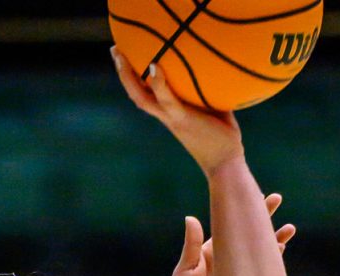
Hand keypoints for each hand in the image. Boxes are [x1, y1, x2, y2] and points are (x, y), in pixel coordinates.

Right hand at [111, 46, 243, 176]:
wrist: (224, 162)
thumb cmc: (223, 135)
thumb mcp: (214, 107)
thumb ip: (210, 90)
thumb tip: (218, 67)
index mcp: (169, 112)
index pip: (146, 94)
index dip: (134, 77)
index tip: (126, 56)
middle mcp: (165, 115)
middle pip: (136, 93)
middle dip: (123, 72)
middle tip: (114, 48)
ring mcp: (171, 117)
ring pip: (142, 97)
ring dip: (129, 76)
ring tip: (121, 54)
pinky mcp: (181, 119)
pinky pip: (166, 99)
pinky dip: (159, 83)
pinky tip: (154, 65)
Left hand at [165, 197, 296, 275]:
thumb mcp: (185, 272)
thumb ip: (192, 246)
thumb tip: (191, 218)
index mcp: (211, 252)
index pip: (229, 225)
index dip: (240, 210)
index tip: (250, 193)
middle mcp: (227, 259)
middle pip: (248, 233)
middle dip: (262, 217)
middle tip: (278, 198)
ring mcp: (238, 274)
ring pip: (259, 251)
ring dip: (274, 239)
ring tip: (290, 228)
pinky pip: (263, 272)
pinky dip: (272, 261)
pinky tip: (281, 249)